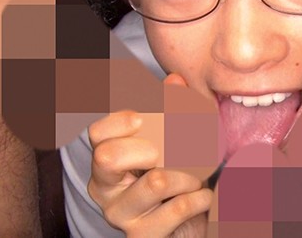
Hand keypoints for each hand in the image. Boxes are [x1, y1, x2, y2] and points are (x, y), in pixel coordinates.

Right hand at [87, 111, 212, 236]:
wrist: (193, 225)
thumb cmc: (180, 176)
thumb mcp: (177, 138)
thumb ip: (173, 107)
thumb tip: (175, 80)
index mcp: (105, 160)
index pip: (97, 132)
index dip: (126, 119)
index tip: (152, 118)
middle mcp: (104, 189)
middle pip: (108, 156)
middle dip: (156, 146)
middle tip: (179, 150)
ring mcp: (120, 216)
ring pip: (155, 180)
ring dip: (189, 174)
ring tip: (196, 177)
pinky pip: (178, 207)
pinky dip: (200, 197)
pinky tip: (204, 197)